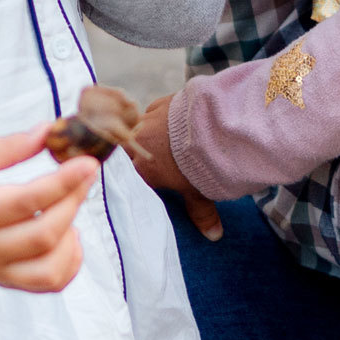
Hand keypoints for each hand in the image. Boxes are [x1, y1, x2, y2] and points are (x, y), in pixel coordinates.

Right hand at [0, 126, 99, 291]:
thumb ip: (5, 148)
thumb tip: (49, 132)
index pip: (25, 203)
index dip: (63, 182)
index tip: (88, 162)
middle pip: (43, 236)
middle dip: (73, 201)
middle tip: (85, 172)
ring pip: (48, 270)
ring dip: (72, 237)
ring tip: (68, 205)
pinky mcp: (1, 281)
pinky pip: (46, 285)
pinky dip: (68, 263)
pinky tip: (66, 235)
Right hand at [133, 93, 223, 240]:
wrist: (209, 125)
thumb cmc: (200, 163)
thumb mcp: (200, 191)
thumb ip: (202, 213)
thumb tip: (214, 236)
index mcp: (144, 169)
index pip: (127, 177)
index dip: (127, 178)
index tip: (126, 180)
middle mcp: (140, 144)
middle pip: (124, 150)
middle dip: (128, 154)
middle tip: (133, 158)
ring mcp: (149, 121)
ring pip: (136, 128)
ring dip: (143, 134)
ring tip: (151, 138)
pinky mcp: (162, 103)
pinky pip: (152, 110)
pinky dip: (156, 115)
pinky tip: (165, 119)